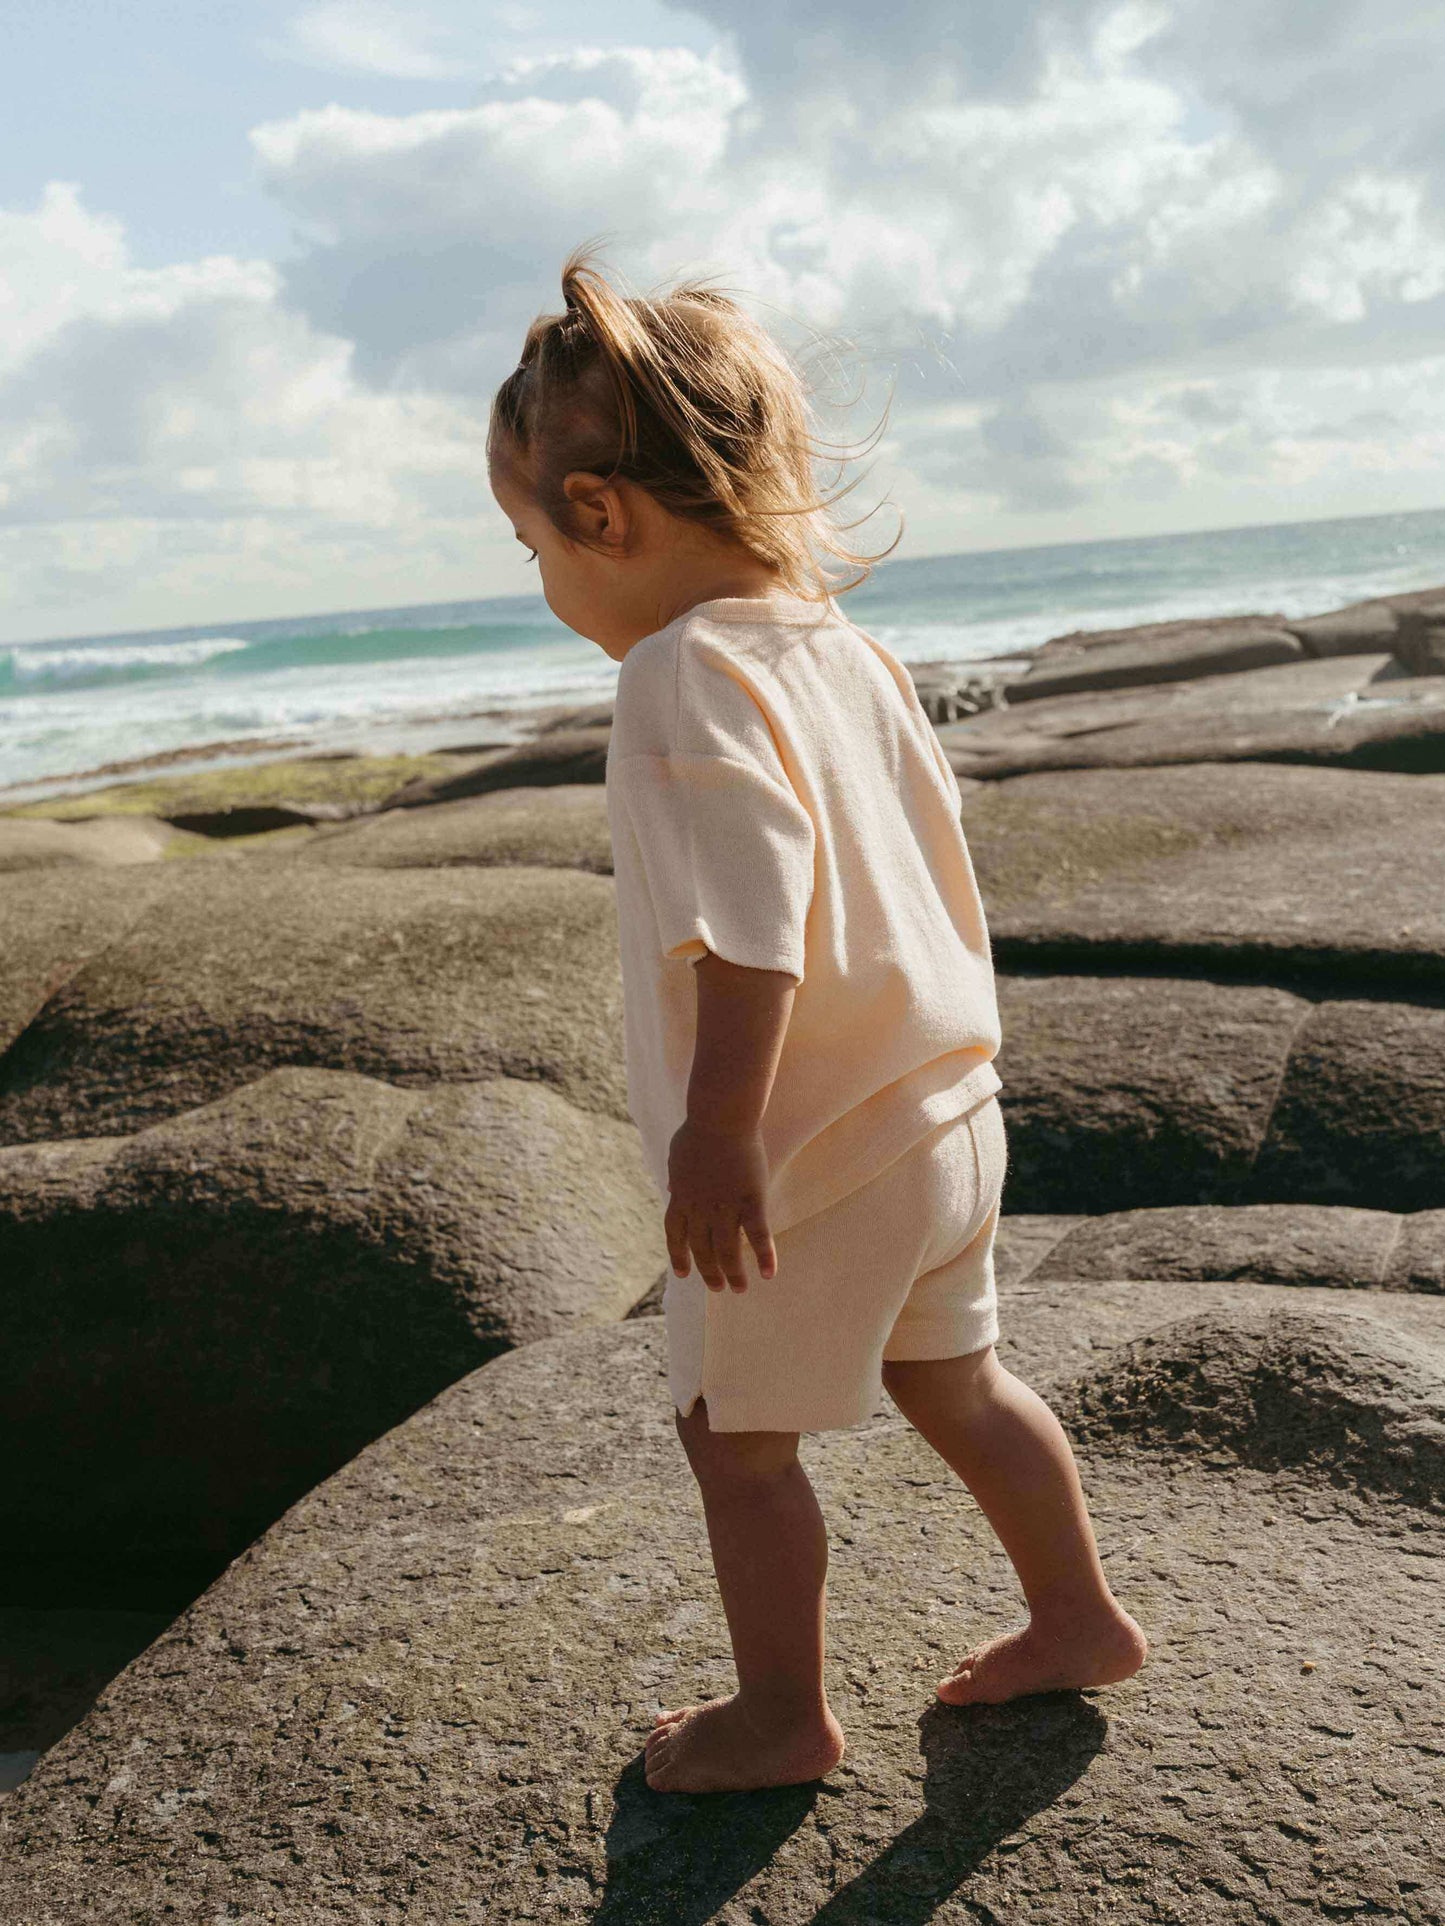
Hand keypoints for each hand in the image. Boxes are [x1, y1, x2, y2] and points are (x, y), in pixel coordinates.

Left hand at [664, 1115, 778, 1292]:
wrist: (720, 1117)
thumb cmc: (698, 1131)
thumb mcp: (677, 1156)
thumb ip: (676, 1178)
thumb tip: (672, 1189)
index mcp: (680, 1198)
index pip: (675, 1236)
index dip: (679, 1257)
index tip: (684, 1274)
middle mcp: (700, 1209)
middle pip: (703, 1249)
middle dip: (710, 1272)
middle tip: (719, 1288)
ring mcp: (725, 1207)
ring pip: (729, 1250)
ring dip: (734, 1273)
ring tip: (739, 1289)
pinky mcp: (751, 1200)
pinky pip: (759, 1235)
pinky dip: (764, 1257)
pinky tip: (768, 1274)